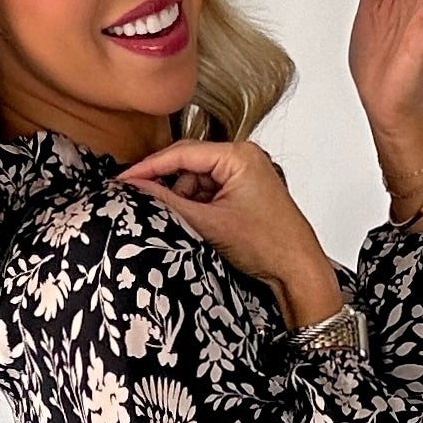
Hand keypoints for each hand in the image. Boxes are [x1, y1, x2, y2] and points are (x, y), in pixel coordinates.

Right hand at [113, 136, 343, 324]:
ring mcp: (246, 173)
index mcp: (239, 155)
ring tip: (186, 224)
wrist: (297, 270)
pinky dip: (198, 206)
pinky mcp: (245, 190)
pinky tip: (197, 225)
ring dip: (184, 200)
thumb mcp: (209, 223)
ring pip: (197, 180)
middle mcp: (244, 157)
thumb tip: (137, 188)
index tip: (125, 178)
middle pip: (189, 164)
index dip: (149, 167)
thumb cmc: (269, 244)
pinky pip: (210, 191)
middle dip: (168, 185)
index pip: (182, 153)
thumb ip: (169, 202)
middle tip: (142, 201)